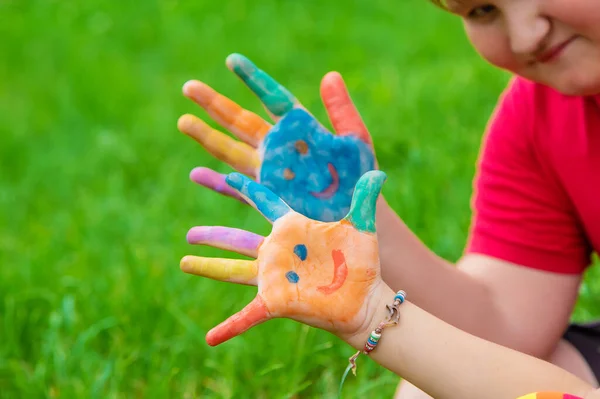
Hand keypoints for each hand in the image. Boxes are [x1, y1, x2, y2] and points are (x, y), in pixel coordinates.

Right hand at [177, 54, 376, 221]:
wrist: (358, 214)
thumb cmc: (360, 178)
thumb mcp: (356, 141)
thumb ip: (341, 110)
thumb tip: (329, 75)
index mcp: (299, 129)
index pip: (272, 98)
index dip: (253, 80)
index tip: (232, 60)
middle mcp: (278, 148)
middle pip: (241, 121)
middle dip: (215, 104)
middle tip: (189, 86)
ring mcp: (269, 173)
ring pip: (231, 151)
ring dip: (207, 137)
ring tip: (183, 120)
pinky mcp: (266, 198)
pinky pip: (237, 188)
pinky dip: (217, 182)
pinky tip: (196, 174)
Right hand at [180, 170, 386, 345]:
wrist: (365, 299)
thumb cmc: (362, 263)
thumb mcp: (362, 226)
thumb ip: (365, 197)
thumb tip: (379, 171)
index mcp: (293, 228)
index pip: (264, 202)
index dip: (247, 188)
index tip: (231, 175)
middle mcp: (278, 251)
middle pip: (236, 237)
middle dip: (212, 231)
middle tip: (188, 229)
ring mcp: (274, 277)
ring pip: (232, 270)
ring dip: (208, 267)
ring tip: (183, 261)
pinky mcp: (276, 301)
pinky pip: (247, 317)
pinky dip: (229, 327)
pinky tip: (210, 338)